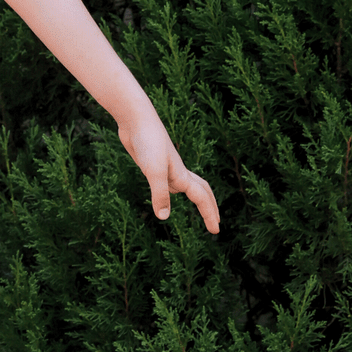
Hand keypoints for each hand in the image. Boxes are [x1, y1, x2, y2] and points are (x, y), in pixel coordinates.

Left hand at [118, 107, 219, 233]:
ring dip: (197, 196)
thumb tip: (164, 217)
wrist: (135, 118)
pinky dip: (174, 188)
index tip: (216, 232)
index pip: (202, 199)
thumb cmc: (147, 142)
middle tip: (216, 223)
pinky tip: (167, 190)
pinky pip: (170, 180)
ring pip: (187, 184)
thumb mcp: (153, 171)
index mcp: (181, 175)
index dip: (209, 215)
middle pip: (202, 190)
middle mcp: (177, 172)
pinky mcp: (153, 163)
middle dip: (210, 207)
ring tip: (201, 207)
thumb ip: (160, 194)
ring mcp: (166, 167)